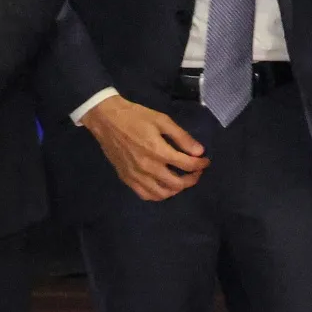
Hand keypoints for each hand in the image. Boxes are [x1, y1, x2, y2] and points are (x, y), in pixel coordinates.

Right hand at [81, 94, 208, 200]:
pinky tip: (164, 186)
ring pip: (162, 193)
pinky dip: (158, 194)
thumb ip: (182, 137)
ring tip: (182, 180)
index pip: (187, 165)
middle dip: (192, 179)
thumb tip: (199, 151)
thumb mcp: (162, 120)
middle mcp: (147, 167)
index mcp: (158, 151)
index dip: (200, 164)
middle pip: (177, 183)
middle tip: (197, 172)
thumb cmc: (136, 117)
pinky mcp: (126, 178)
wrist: (106, 119)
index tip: (205, 161)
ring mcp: (136, 175)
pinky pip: (145, 194)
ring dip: (177, 189)